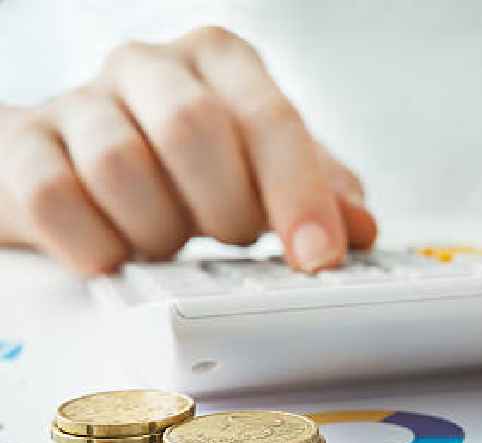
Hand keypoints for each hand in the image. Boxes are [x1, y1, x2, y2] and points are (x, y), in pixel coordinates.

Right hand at [0, 26, 375, 274]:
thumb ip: (319, 195)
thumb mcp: (264, 173)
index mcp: (222, 61)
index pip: (270, 116)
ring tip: (171, 242)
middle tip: (233, 239)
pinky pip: (55, 200)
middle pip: (192, 128)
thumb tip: (360, 229)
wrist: (79, 166)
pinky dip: (96, 245)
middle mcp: (150, 66)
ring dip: (159, 230)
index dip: (299, 192)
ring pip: (118, 164)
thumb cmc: (188, 167)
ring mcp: (81, 100)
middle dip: (224, 208)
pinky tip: (118, 254)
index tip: (318, 256)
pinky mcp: (26, 145)